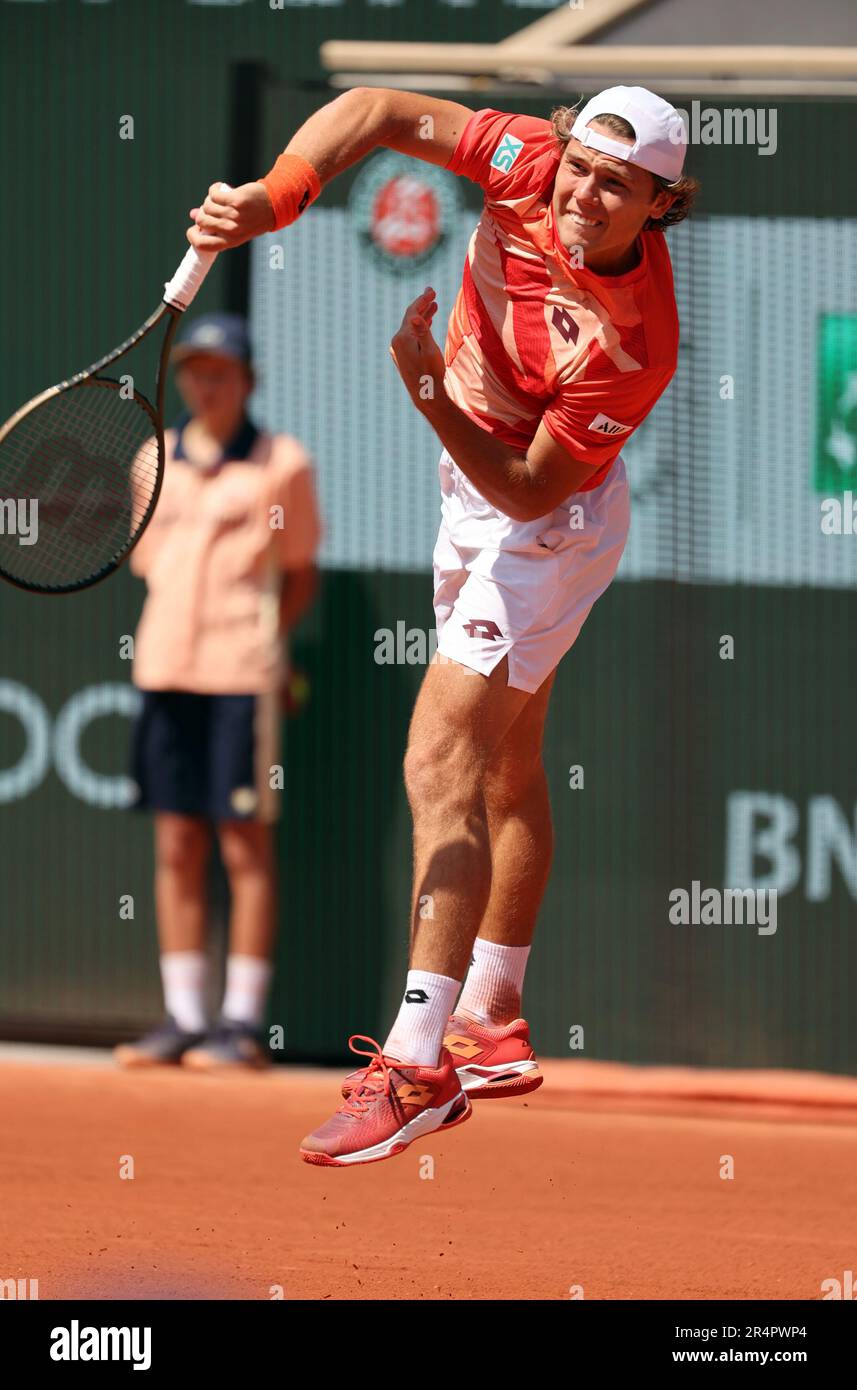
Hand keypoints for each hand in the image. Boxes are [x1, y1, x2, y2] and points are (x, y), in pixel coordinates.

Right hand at [186, 181, 274, 251]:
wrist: (273, 206)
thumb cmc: (253, 218)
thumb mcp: (235, 228)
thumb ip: (215, 224)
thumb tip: (193, 216)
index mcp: (230, 242)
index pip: (202, 245)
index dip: (193, 235)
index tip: (195, 226)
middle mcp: (231, 231)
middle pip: (202, 220)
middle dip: (202, 212)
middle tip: (211, 207)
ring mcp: (233, 216)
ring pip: (207, 206)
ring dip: (209, 199)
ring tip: (218, 197)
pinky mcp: (235, 200)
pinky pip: (214, 194)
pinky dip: (214, 189)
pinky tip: (219, 188)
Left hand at [389, 288, 445, 408]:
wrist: (425, 397)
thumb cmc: (431, 374)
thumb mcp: (430, 351)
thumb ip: (423, 331)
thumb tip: (414, 316)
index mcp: (402, 338)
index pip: (412, 312)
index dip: (423, 300)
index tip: (433, 291)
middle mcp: (396, 342)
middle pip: (410, 317)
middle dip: (423, 305)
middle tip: (433, 293)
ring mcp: (398, 350)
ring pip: (411, 327)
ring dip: (423, 316)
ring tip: (434, 306)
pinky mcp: (402, 356)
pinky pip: (411, 336)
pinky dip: (420, 328)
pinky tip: (427, 323)